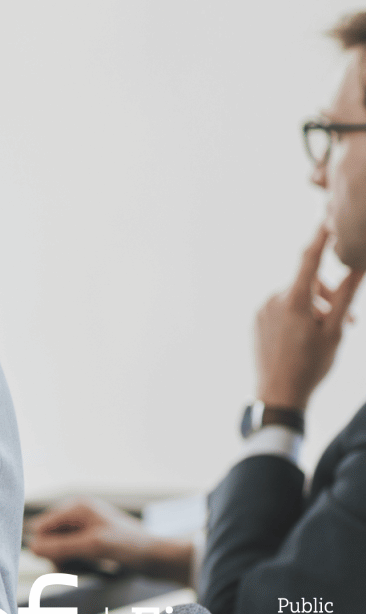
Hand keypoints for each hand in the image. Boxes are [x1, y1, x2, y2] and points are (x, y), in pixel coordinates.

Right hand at [27, 497, 192, 584]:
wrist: (159, 556)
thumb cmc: (130, 547)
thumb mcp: (93, 547)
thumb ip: (61, 547)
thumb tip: (32, 548)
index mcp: (76, 506)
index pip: (42, 526)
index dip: (44, 546)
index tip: (57, 564)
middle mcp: (78, 513)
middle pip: (49, 536)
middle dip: (55, 555)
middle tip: (69, 570)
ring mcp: (85, 526)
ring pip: (58, 546)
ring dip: (64, 561)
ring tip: (78, 571)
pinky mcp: (91, 539)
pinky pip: (70, 551)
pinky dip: (74, 562)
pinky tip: (85, 568)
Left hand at [254, 225, 363, 409]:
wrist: (278, 394)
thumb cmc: (310, 365)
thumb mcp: (335, 329)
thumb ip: (345, 295)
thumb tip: (358, 267)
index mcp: (292, 300)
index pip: (309, 259)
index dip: (321, 238)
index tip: (328, 219)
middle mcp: (273, 299)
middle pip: (308, 283)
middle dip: (329, 297)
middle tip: (349, 321)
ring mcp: (262, 310)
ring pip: (297, 298)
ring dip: (316, 309)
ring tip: (327, 334)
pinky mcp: (257, 320)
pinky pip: (283, 309)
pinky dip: (299, 316)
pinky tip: (306, 339)